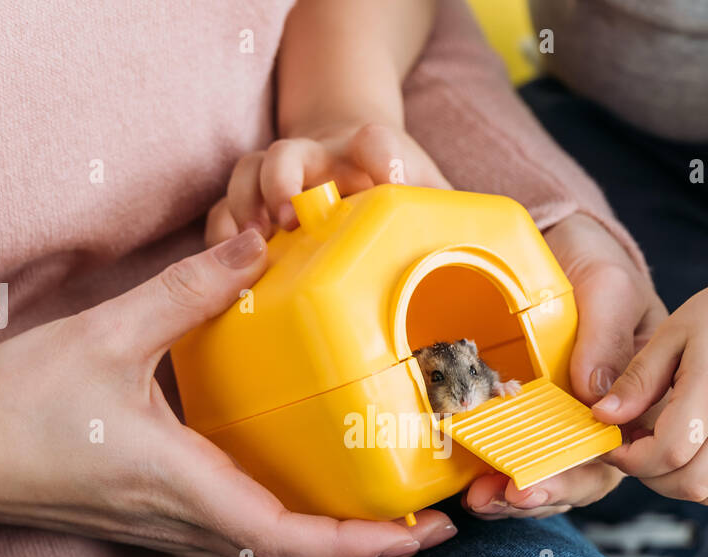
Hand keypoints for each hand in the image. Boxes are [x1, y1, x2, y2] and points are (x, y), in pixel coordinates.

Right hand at [0, 229, 455, 556]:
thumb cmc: (16, 404)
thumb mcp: (107, 333)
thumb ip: (188, 290)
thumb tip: (256, 242)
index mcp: (183, 488)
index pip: (290, 542)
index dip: (360, 547)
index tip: (416, 535)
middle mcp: (182, 525)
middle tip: (426, 534)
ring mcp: (164, 533)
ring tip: (380, 534)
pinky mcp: (149, 524)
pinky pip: (234, 556)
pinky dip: (285, 552)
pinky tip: (302, 517)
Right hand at [206, 122, 450, 244]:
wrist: (354, 162)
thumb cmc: (396, 188)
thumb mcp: (427, 195)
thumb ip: (445, 216)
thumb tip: (485, 256)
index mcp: (368, 153)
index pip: (374, 140)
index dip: (379, 156)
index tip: (383, 178)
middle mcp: (319, 158)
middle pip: (290, 152)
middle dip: (284, 180)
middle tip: (292, 216)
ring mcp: (280, 177)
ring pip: (249, 173)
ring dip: (247, 205)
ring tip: (255, 242)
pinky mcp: (253, 202)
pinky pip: (224, 210)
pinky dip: (222, 233)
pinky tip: (228, 265)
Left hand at [463, 212, 668, 518]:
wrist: (561, 249)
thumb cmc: (597, 266)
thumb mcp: (609, 287)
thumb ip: (607, 335)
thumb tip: (593, 393)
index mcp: (642, 397)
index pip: (627, 449)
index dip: (592, 469)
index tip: (557, 474)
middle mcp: (609, 422)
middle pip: (587, 477)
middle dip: (548, 493)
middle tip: (512, 496)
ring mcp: (569, 429)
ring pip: (551, 482)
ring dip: (516, 500)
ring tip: (482, 501)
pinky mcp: (531, 428)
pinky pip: (518, 467)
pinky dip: (496, 484)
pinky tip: (471, 490)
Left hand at [593, 268, 707, 505]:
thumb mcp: (673, 333)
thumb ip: (637, 380)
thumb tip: (602, 417)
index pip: (666, 453)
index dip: (630, 459)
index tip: (613, 444)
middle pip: (689, 483)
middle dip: (648, 476)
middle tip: (635, 449)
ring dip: (677, 484)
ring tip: (663, 451)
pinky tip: (694, 458)